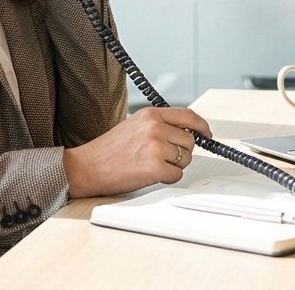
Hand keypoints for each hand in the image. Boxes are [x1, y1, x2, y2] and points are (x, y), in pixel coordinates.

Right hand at [62, 107, 212, 198]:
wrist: (88, 166)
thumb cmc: (108, 149)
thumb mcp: (134, 125)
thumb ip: (159, 125)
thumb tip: (185, 133)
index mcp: (150, 115)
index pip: (188, 116)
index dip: (201, 126)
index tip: (206, 133)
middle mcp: (155, 128)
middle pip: (189, 141)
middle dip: (181, 152)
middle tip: (164, 157)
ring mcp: (156, 148)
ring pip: (185, 159)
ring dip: (174, 166)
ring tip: (152, 164)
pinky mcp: (155, 168)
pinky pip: (176, 175)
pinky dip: (167, 178)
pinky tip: (149, 174)